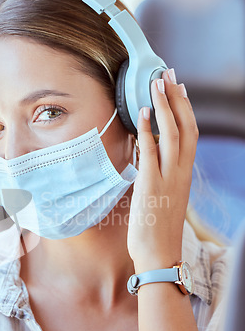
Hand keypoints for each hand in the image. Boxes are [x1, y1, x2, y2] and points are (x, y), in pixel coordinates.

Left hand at [127, 68, 198, 272]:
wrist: (159, 255)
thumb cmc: (158, 229)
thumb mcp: (162, 197)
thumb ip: (158, 174)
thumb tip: (146, 153)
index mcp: (183, 174)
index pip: (190, 135)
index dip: (184, 110)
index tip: (178, 89)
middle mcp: (180, 172)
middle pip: (185, 127)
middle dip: (176, 99)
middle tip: (168, 74)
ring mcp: (168, 178)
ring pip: (172, 134)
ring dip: (163, 106)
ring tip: (156, 83)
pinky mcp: (151, 185)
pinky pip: (150, 151)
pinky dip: (146, 130)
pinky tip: (140, 112)